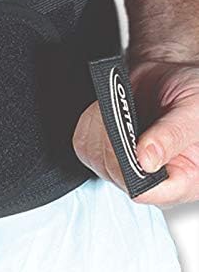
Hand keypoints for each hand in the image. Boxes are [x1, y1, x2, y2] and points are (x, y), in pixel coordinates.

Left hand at [73, 60, 198, 205]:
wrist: (180, 78)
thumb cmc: (197, 99)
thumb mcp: (195, 111)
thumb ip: (173, 136)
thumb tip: (146, 161)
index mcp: (182, 179)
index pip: (145, 192)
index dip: (131, 170)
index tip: (133, 140)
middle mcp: (150, 179)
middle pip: (114, 173)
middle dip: (114, 139)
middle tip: (124, 110)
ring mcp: (124, 168)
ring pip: (94, 158)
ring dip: (100, 126)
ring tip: (120, 107)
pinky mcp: (105, 153)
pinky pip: (84, 144)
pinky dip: (90, 122)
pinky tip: (109, 110)